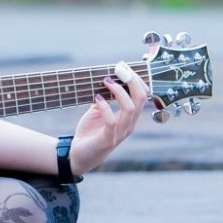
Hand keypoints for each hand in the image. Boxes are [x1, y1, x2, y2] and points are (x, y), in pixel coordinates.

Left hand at [64, 60, 148, 174]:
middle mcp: (129, 124)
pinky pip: (112, 121)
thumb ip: (103, 99)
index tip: (125, 66)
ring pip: (130, 108)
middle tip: (120, 69)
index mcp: (130, 117)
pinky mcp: (108, 139)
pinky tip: (97, 98)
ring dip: (119, 91)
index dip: (137, 79)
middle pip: (141, 99)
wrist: (79, 155)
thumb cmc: (90, 133)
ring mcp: (120, 132)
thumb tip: (104, 80)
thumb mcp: (97, 112)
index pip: (143, 95)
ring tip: (106, 81)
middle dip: (132, 81)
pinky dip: (105, 107)